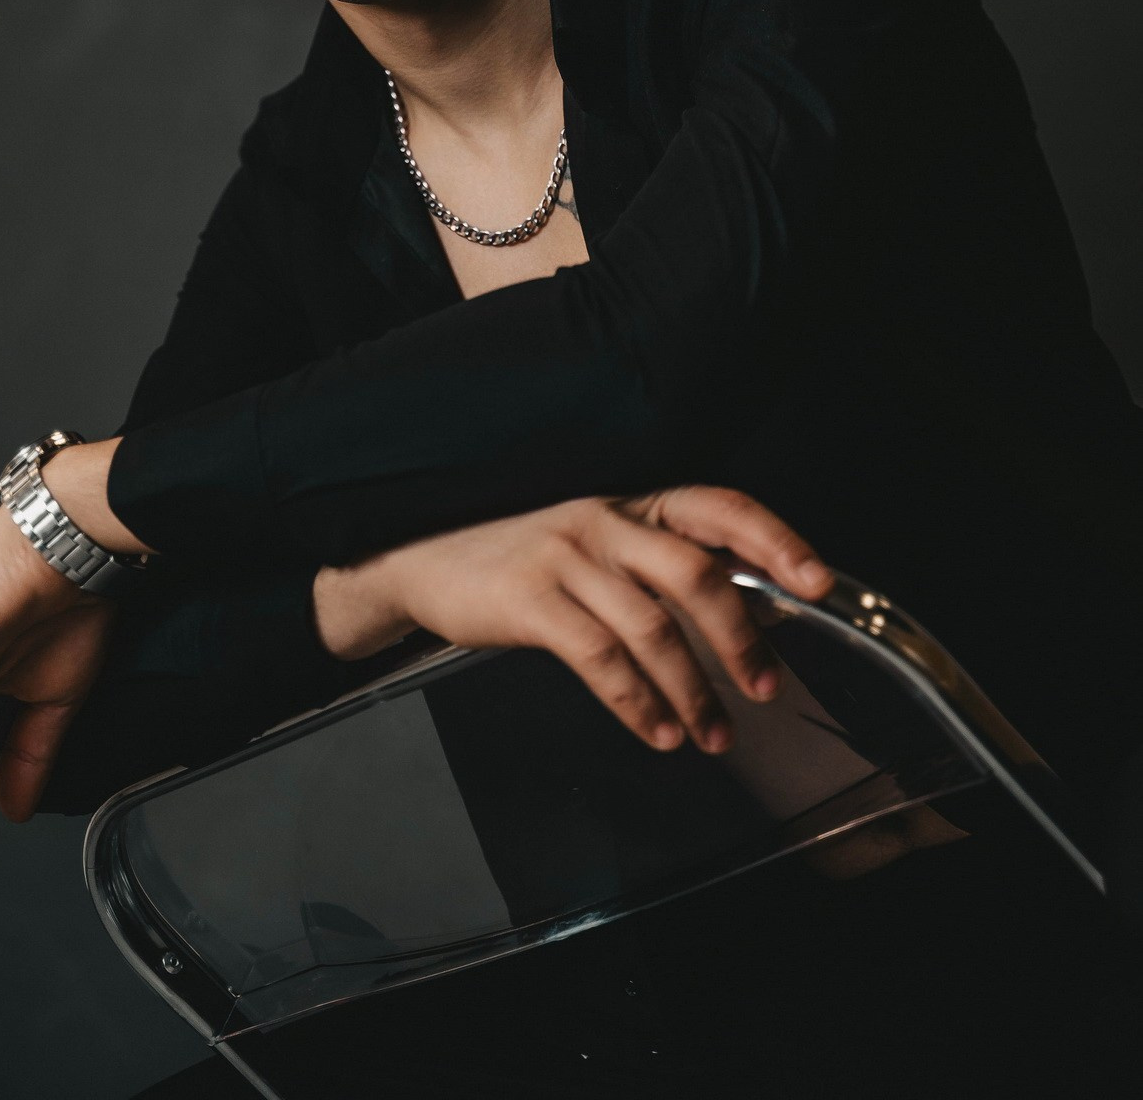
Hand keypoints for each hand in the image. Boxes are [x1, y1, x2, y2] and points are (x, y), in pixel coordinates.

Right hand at [314, 485, 831, 753]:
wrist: (423, 560)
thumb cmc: (523, 558)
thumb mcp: (597, 544)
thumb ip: (661, 565)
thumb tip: (750, 611)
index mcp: (632, 504)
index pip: (719, 507)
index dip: (774, 539)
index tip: (818, 581)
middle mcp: (605, 520)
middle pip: (695, 572)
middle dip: (741, 637)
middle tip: (765, 689)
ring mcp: (566, 557)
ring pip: (651, 626)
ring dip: (692, 691)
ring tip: (713, 736)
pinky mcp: (530, 600)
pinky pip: (599, 658)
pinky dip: (636, 703)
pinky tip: (656, 733)